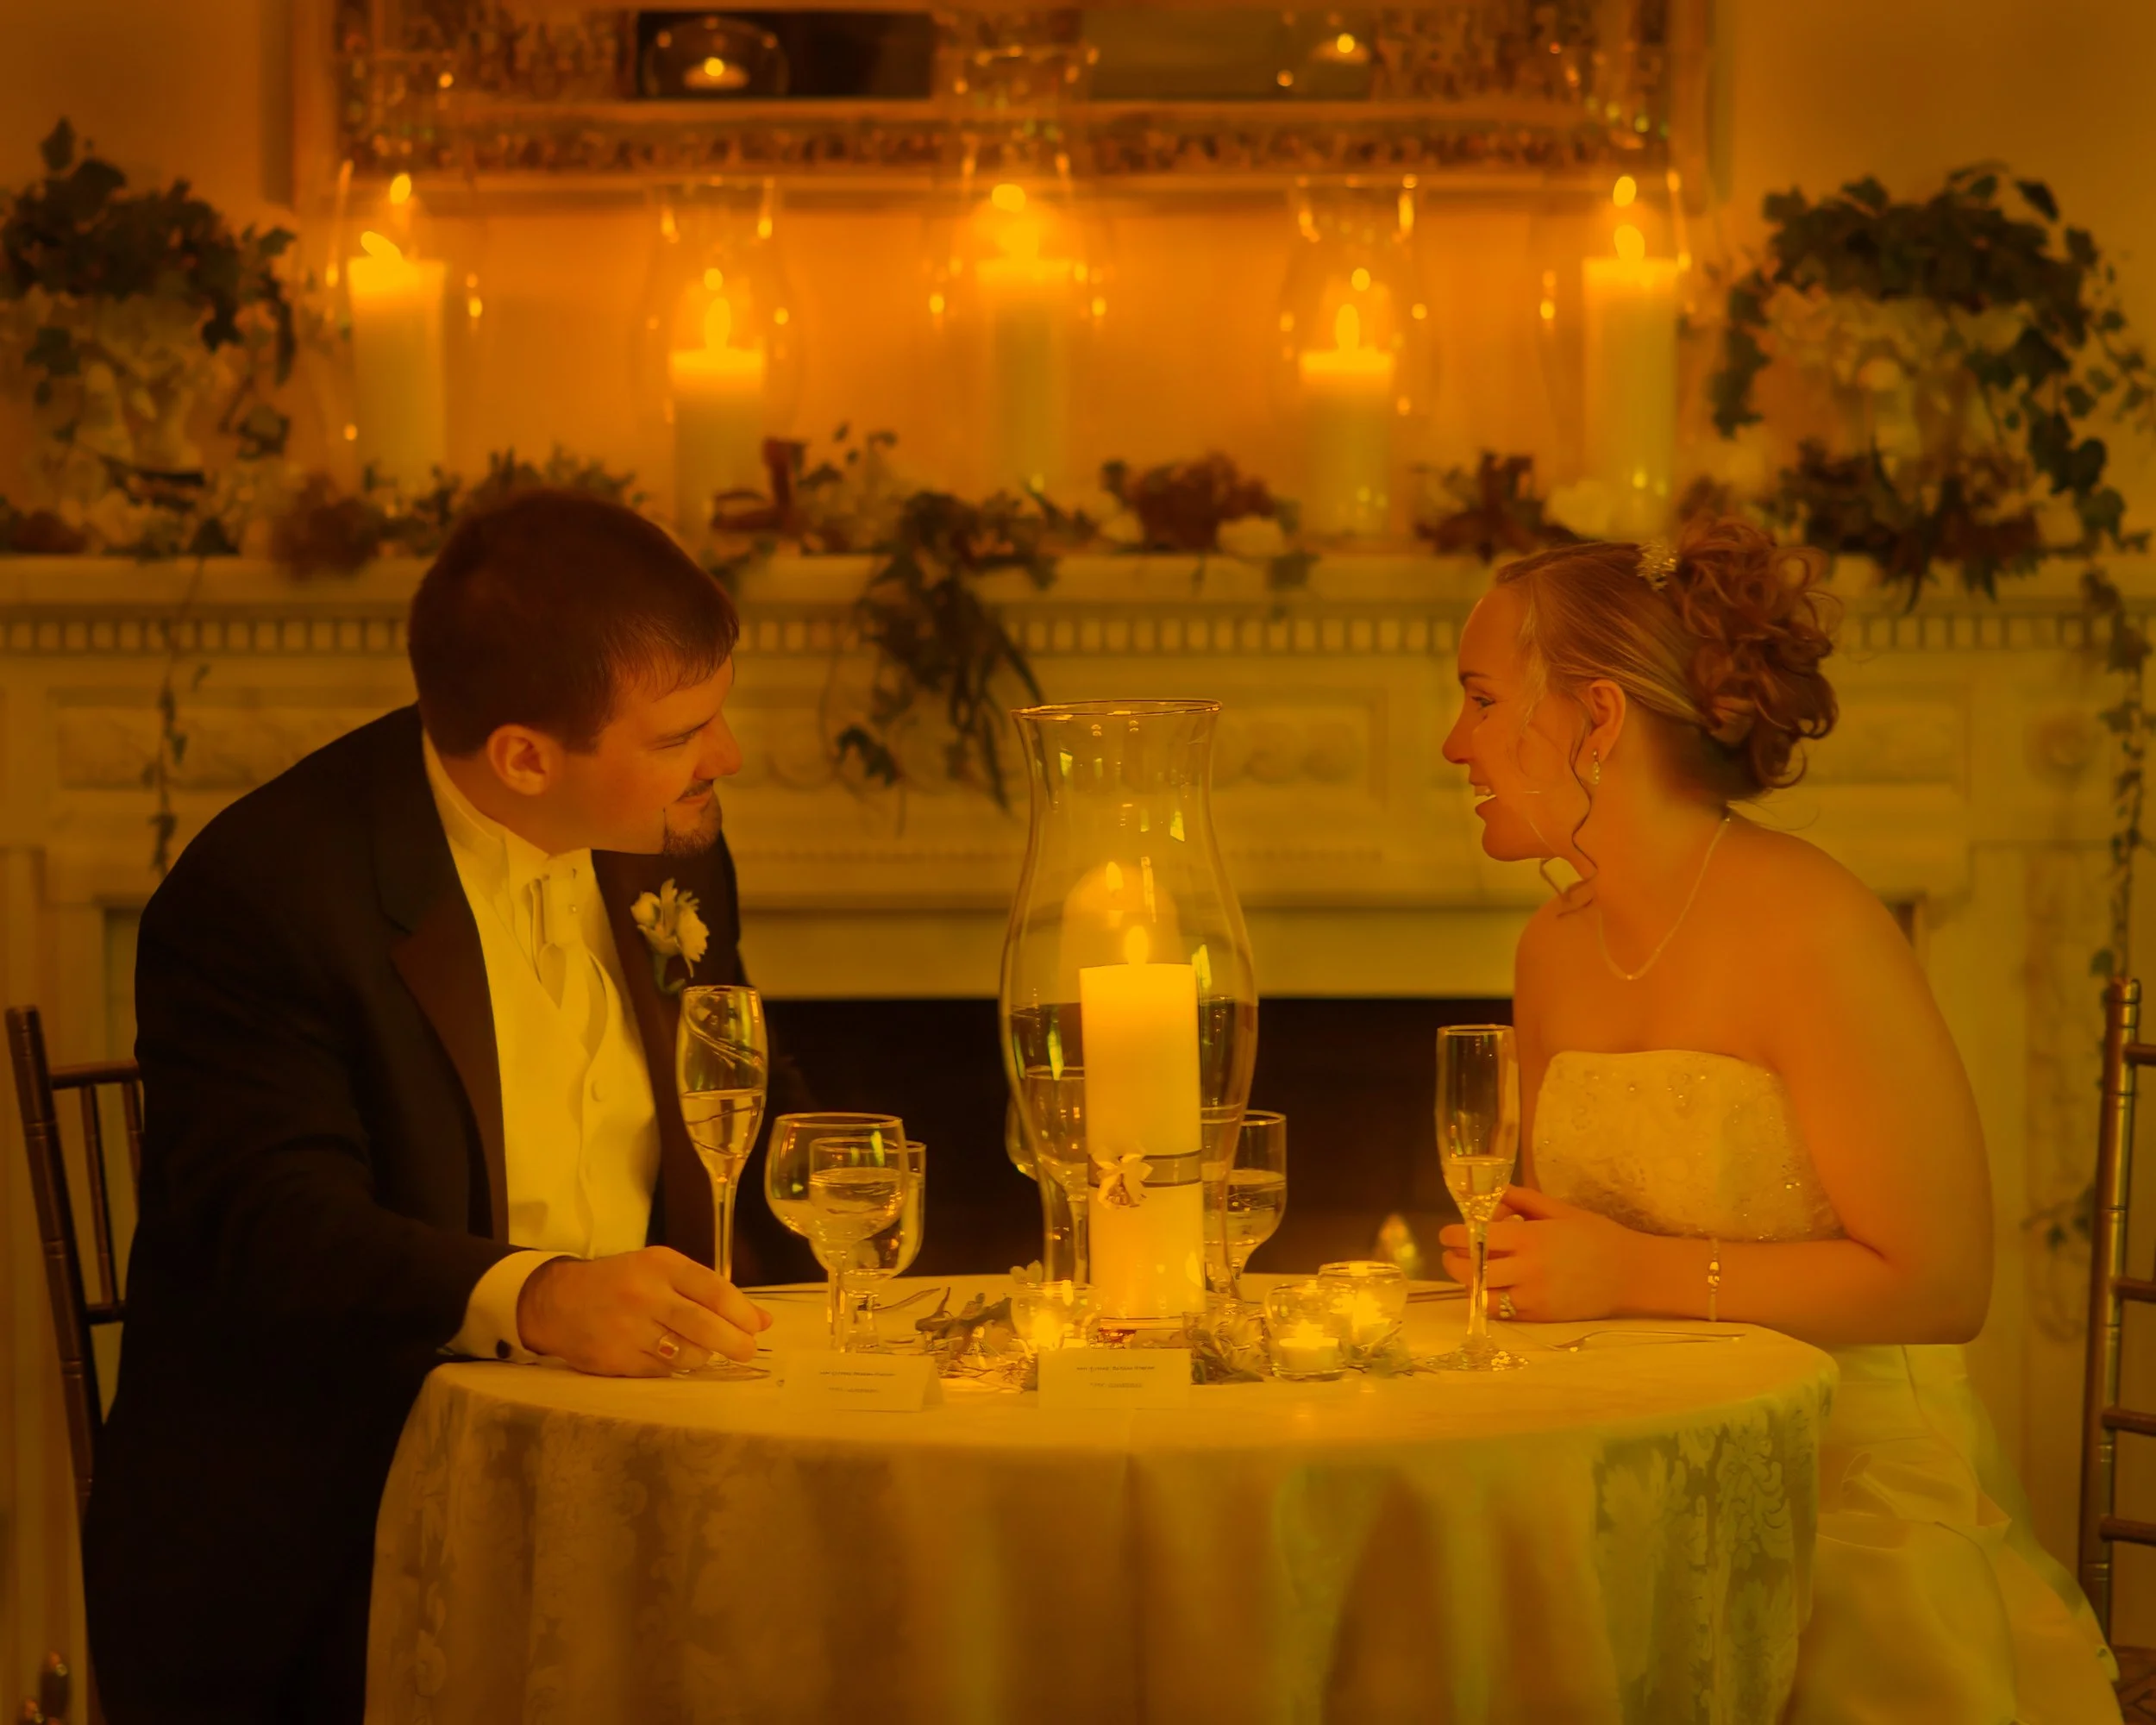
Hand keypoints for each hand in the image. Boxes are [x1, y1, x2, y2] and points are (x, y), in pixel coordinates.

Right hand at [516, 1246, 771, 1375]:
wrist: (557, 1301)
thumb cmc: (621, 1282)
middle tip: (747, 1351)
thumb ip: (709, 1291)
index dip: (742, 1312)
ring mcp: (629, 1330)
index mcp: (661, 1266)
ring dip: (703, 1356)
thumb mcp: (662, 1271)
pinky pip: (663, 1371)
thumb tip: (762, 1320)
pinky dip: (674, 1367)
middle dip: (734, 1342)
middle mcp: (646, 1296)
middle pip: (704, 1326)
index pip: (714, 1290)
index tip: (758, 1327)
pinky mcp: (617, 1360)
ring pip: (686, 1354)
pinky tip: (671, 1357)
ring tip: (702, 1350)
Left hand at [1437, 1186, 1638, 1322]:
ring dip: (1467, 1283)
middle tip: (1450, 1254)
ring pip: (1481, 1295)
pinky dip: (1488, 1300)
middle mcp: (1527, 1269)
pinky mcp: (1539, 1316)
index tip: (1447, 1233)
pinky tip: (1488, 1289)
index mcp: (1530, 1238)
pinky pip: (1501, 1312)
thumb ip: (1522, 1199)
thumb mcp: (1560, 1209)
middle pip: (1471, 1269)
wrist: (1631, 1274)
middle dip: (1453, 1261)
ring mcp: (1532, 1297)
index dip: (1454, 1236)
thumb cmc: (1597, 1236)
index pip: (1476, 1237)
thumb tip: (1491, 1194)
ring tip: (1467, 1272)